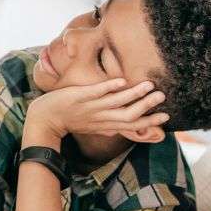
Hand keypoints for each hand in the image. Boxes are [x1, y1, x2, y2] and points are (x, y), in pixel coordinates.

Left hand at [26, 78, 167, 143]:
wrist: (44, 119)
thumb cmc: (70, 120)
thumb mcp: (92, 127)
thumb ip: (107, 127)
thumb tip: (120, 130)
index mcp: (105, 124)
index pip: (132, 124)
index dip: (149, 121)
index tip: (166, 116)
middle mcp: (101, 117)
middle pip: (128, 114)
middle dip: (146, 106)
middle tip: (163, 96)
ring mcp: (90, 106)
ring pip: (116, 102)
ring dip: (134, 94)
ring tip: (149, 85)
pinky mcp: (79, 96)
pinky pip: (96, 92)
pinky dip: (109, 87)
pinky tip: (122, 80)